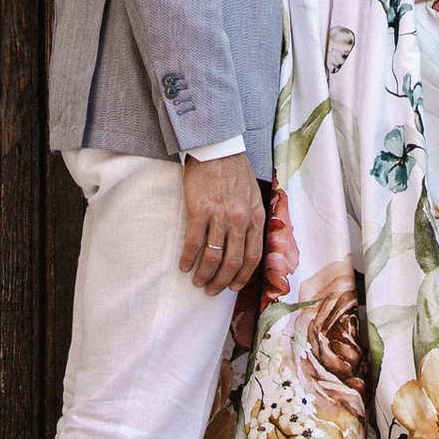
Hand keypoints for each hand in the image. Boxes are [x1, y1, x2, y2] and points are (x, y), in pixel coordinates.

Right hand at [179, 149, 263, 293]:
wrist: (217, 148)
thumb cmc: (234, 170)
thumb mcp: (253, 194)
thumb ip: (252, 218)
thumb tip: (248, 242)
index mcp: (255, 217)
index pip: (253, 257)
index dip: (242, 277)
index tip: (233, 287)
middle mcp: (239, 220)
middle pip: (233, 262)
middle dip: (222, 282)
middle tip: (212, 290)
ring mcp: (220, 216)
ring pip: (213, 257)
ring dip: (204, 274)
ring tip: (197, 281)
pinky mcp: (199, 211)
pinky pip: (193, 243)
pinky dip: (188, 258)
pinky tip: (183, 265)